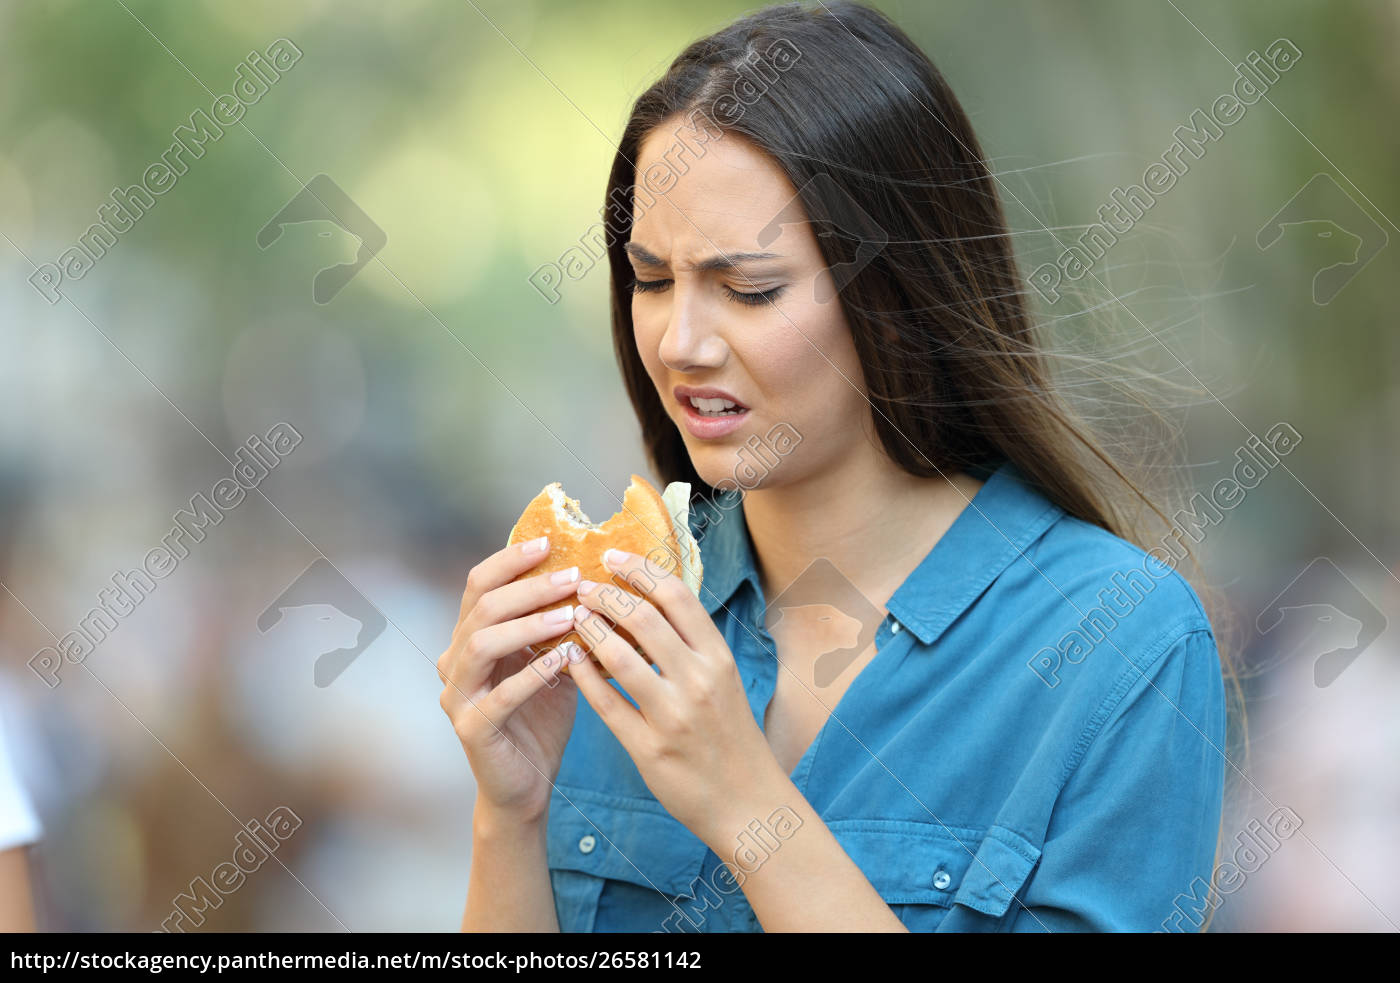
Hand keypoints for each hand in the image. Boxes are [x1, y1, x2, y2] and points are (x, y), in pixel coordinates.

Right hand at [437, 536, 587, 824]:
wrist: (525, 786)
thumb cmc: (541, 719)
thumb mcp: (553, 661)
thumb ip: (560, 624)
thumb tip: (598, 577)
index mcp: (471, 638)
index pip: (480, 584)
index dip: (511, 560)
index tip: (549, 542)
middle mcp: (454, 661)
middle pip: (482, 607)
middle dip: (529, 587)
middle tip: (573, 576)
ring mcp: (457, 695)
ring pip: (481, 643)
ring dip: (528, 623)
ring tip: (572, 613)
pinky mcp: (472, 728)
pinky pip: (500, 695)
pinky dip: (533, 673)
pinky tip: (565, 658)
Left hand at [566, 548, 787, 846]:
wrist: (747, 802)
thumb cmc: (731, 736)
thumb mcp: (723, 681)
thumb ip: (692, 644)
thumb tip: (651, 599)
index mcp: (718, 658)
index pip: (677, 596)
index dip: (640, 569)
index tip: (612, 556)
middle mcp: (699, 681)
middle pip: (643, 618)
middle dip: (605, 595)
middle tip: (581, 585)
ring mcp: (673, 716)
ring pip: (619, 657)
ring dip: (588, 630)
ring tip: (573, 617)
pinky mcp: (649, 749)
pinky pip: (606, 703)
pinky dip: (583, 676)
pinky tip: (569, 660)